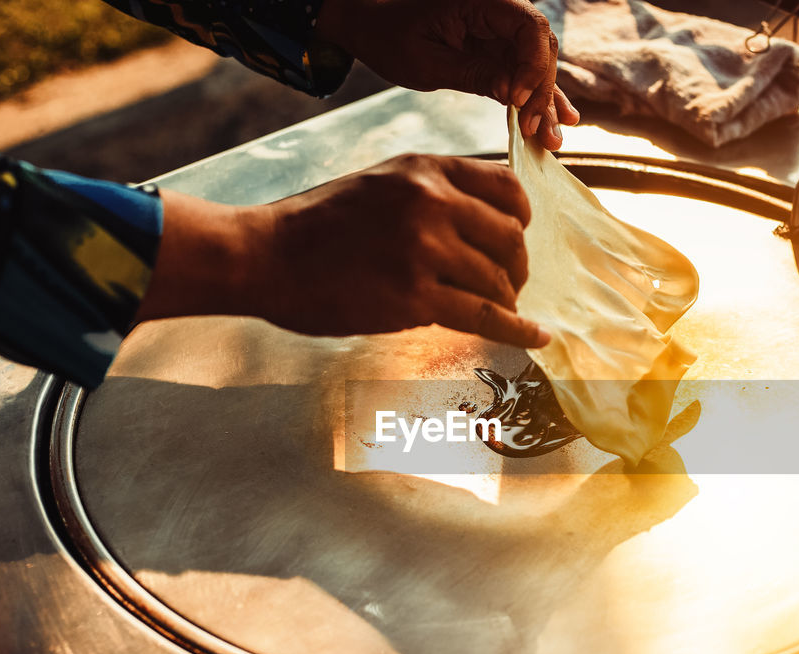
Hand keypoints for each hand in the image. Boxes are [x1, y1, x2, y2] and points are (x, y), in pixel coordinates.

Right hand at [138, 155, 549, 348]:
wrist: (263, 255)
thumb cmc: (317, 226)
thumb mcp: (380, 183)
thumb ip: (431, 193)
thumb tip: (485, 221)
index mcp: (425, 170)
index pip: (509, 190)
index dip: (522, 221)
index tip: (515, 241)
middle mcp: (431, 202)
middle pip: (511, 238)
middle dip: (516, 268)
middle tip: (507, 286)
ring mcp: (424, 249)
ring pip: (499, 280)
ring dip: (505, 301)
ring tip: (496, 311)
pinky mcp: (415, 297)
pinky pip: (486, 316)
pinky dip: (517, 330)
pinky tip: (534, 338)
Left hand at [314, 0, 578, 149]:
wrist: (369, 22)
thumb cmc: (389, 34)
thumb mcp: (427, 62)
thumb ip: (473, 75)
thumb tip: (514, 96)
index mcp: (483, 1)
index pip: (530, 28)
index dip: (533, 66)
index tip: (518, 101)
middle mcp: (499, 11)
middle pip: (540, 50)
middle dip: (542, 94)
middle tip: (538, 133)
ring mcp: (499, 32)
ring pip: (536, 66)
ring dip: (545, 103)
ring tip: (554, 139)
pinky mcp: (495, 50)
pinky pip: (523, 72)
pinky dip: (536, 98)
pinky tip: (560, 120)